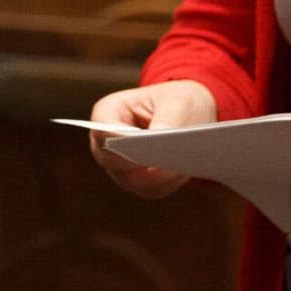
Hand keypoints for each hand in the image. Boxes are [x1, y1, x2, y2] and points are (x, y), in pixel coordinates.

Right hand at [86, 80, 218, 197]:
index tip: (143, 145)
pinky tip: (183, 169)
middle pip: (113, 161)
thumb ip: (168, 116)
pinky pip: (151, 190)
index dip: (119, 141)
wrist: (188, 116)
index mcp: (108, 112)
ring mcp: (119, 165)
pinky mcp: (138, 182)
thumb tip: (157, 137)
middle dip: (141, 162)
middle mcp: (107, 143)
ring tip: (182, 163)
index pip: (102, 131)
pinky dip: (168, 183)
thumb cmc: (176, 101)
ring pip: (133, 181)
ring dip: (159, 176)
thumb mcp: (178, 99)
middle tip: (166, 161)